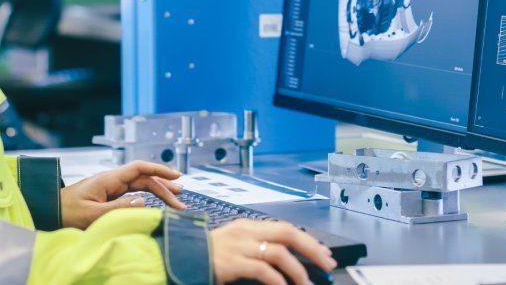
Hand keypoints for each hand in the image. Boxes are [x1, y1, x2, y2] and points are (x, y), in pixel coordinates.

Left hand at [59, 161, 186, 228]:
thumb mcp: (91, 214)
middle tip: (181, 199)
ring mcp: (110, 187)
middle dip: (164, 187)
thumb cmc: (65, 212)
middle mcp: (112, 180)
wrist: (48, 211)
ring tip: (175, 198)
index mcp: (108, 179)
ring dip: (158, 191)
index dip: (159, 170)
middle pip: (143, 179)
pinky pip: (132, 194)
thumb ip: (117, 208)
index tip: (176, 176)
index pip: (139, 168)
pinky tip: (155, 201)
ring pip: (140, 186)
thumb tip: (143, 201)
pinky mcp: (107, 196)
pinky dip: (146, 196)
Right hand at [211, 220, 337, 284]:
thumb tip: (286, 260)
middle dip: (312, 248)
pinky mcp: (231, 262)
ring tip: (306, 283)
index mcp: (248, 226)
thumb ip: (257, 248)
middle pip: (288, 233)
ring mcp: (238, 246)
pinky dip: (278, 280)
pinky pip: (263, 270)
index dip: (308, 240)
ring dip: (298, 269)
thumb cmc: (207, 257)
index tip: (324, 253)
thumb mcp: (235, 247)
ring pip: (278, 252)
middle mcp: (246, 232)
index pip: (285, 228)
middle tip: (327, 263)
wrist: (178, 259)